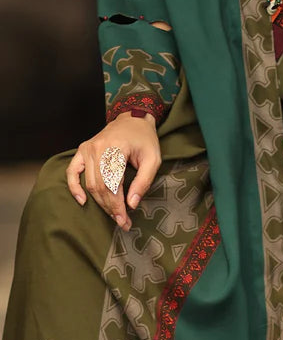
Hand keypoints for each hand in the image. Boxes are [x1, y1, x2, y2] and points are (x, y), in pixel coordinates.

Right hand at [66, 112, 160, 230]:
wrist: (133, 119)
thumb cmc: (144, 139)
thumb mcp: (153, 159)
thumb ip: (143, 181)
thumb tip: (132, 204)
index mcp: (115, 148)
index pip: (112, 184)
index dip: (117, 206)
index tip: (125, 221)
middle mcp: (97, 148)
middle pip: (99, 186)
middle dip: (110, 207)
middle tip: (121, 221)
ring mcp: (87, 148)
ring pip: (89, 183)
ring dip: (99, 202)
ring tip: (112, 214)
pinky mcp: (82, 150)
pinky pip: (72, 171)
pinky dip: (74, 187)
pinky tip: (82, 201)